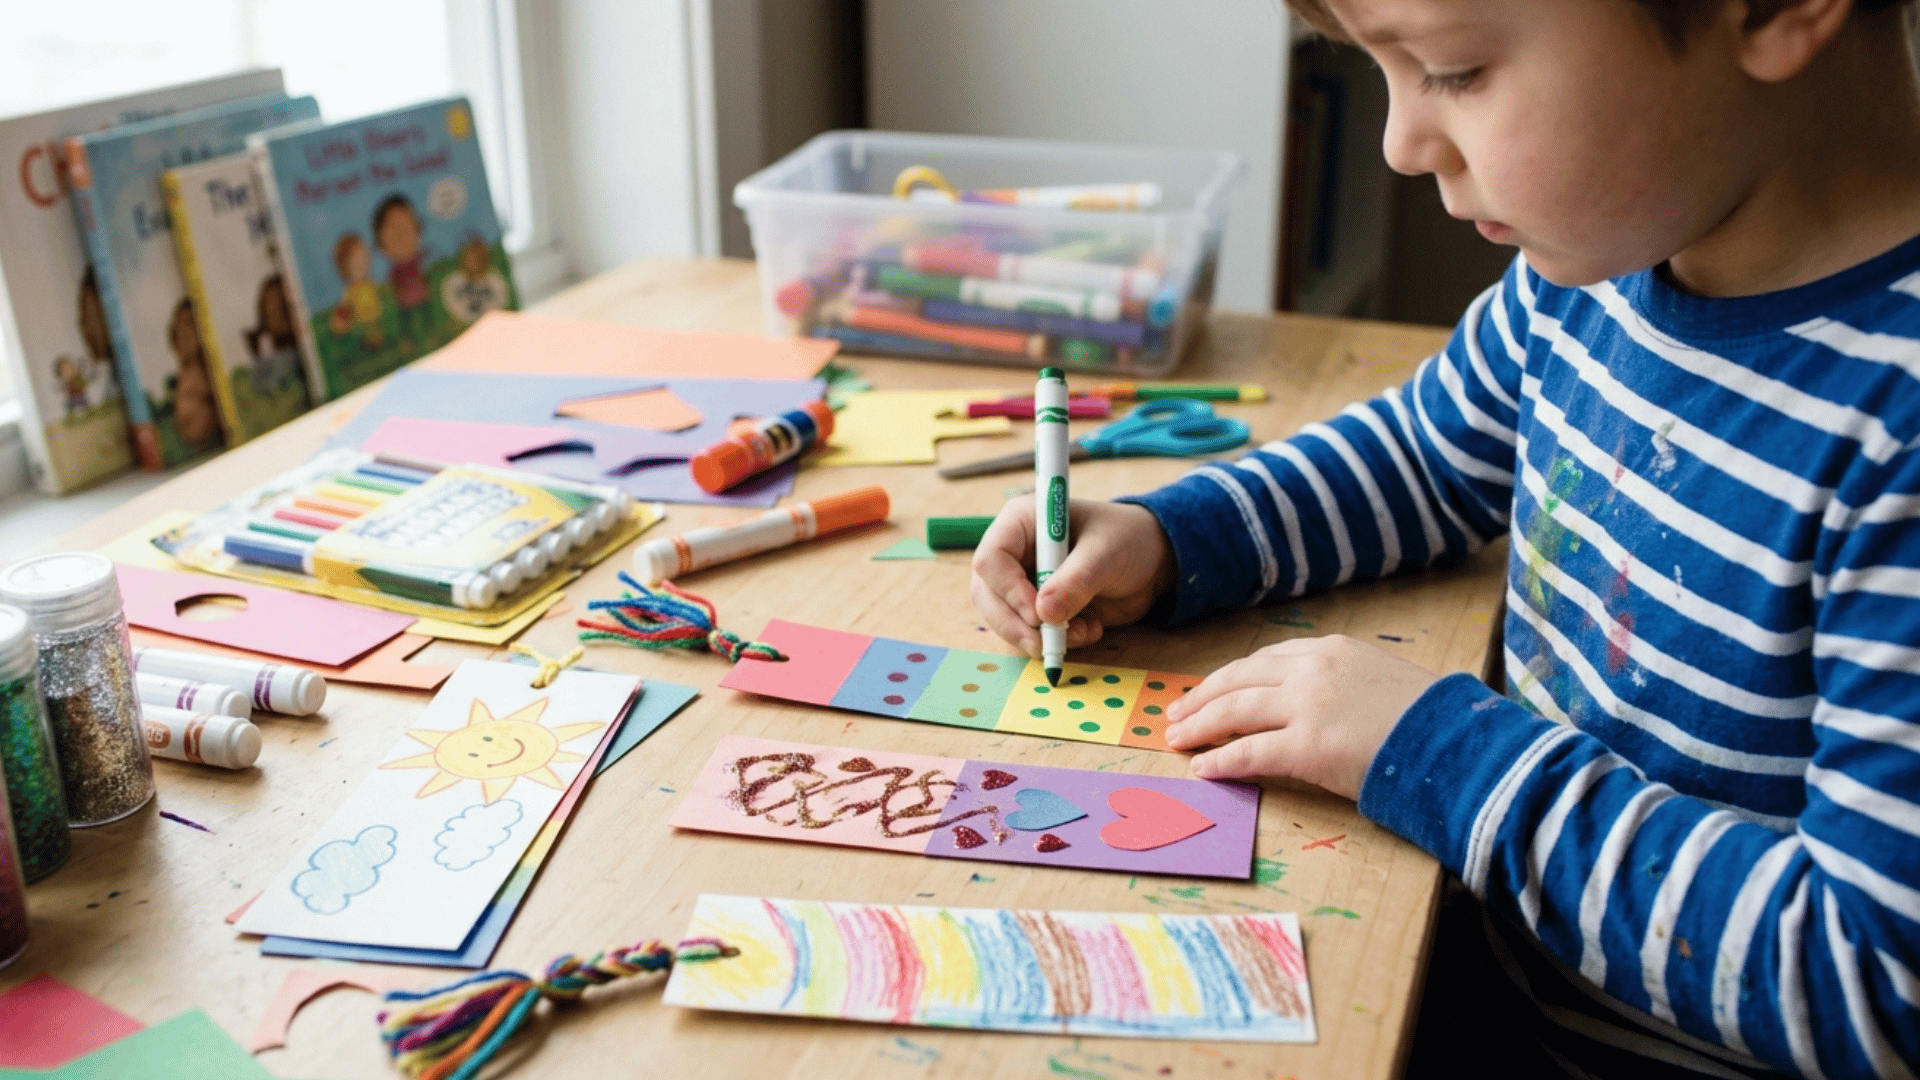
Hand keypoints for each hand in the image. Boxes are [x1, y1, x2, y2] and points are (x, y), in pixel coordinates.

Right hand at [970, 498, 1173, 656]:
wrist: (1152, 562)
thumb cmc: (1127, 540)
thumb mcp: (1106, 553)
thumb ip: (1077, 580)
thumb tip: (1045, 614)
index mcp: (1022, 523)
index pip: (991, 559)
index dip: (1009, 590)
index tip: (1039, 614)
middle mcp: (1014, 553)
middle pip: (987, 596)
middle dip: (1015, 625)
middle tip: (1047, 643)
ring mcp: (1023, 583)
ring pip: (1004, 620)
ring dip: (1038, 638)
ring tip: (1083, 633)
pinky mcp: (1037, 609)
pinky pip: (1029, 634)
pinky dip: (1056, 643)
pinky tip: (1089, 631)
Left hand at [1164, 635, 1440, 800]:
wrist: (1459, 742)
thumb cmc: (1429, 719)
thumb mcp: (1381, 679)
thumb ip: (1342, 683)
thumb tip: (1312, 705)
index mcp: (1332, 649)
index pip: (1265, 659)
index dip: (1231, 677)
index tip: (1210, 690)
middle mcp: (1314, 669)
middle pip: (1239, 679)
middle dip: (1202, 697)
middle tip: (1177, 714)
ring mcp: (1308, 705)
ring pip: (1235, 710)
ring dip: (1200, 726)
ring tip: (1178, 741)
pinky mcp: (1308, 746)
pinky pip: (1249, 752)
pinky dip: (1220, 760)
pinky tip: (1203, 769)